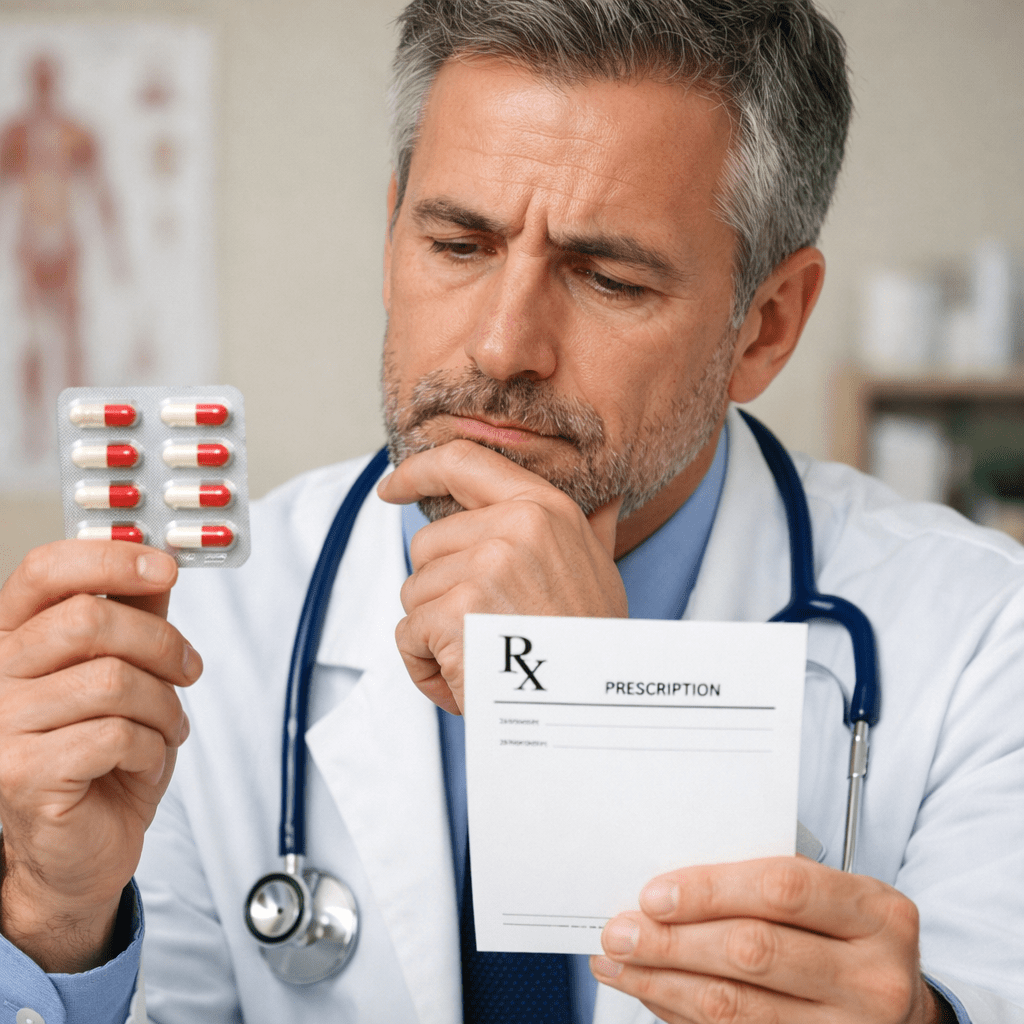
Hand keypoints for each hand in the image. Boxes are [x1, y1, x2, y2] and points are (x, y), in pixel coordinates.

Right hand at [0, 541, 200, 971]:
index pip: (44, 571)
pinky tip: (144, 758)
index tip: (164, 567)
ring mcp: (1, 727)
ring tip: (169, 726)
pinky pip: (115, 735)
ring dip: (164, 704)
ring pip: (112, 681)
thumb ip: (134, 618)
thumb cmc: (100, 758)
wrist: (77, 850)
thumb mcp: (124, 674)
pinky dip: (152, 745)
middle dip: (161, 642)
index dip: (110, 558)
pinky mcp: (24, 775)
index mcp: (12, 640)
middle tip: (190, 668)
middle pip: (90, 621)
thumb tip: (158, 565)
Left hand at [377, 439, 625, 712]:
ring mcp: (485, 566)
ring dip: (435, 632)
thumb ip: (590, 529)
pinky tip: (466, 678)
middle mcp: (516, 526)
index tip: (392, 488)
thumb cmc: (591, 644)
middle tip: (488, 628)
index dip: (416, 471)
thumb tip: (607, 499)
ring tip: (485, 654)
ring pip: (413, 591)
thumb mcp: (601, 571)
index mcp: (545, 507)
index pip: (461, 461)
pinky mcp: (455, 611)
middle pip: (426, 545)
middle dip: (440, 592)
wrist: (594, 709)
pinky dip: (425, 665)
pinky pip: (407, 633)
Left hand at [590, 857, 948, 1023]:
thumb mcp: (832, 897)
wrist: (899, 1008)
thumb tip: (665, 892)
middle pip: (753, 952)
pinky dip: (682, 1016)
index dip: (710, 891)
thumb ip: (763, 886)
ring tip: (617, 964)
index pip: (781, 889)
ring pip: (737, 1008)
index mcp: (877, 913)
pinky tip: (653, 994)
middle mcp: (874, 978)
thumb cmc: (846, 936)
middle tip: (618, 932)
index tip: (652, 895)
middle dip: (672, 942)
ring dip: (663, 984)